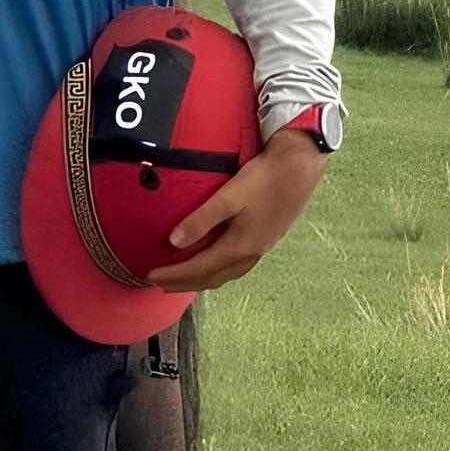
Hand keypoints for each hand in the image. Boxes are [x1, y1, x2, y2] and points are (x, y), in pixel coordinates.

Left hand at [143, 127, 327, 293]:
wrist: (300, 167)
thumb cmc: (264, 179)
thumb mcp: (228, 197)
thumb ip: (201, 221)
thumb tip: (174, 242)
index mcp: (240, 246)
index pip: (199, 268)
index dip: (173, 274)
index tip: (149, 276)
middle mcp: (251, 253)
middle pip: (212, 277)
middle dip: (185, 282)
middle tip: (159, 284)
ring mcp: (261, 247)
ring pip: (226, 274)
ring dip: (202, 279)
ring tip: (183, 279)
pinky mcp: (266, 238)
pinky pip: (236, 265)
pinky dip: (218, 270)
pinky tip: (215, 262)